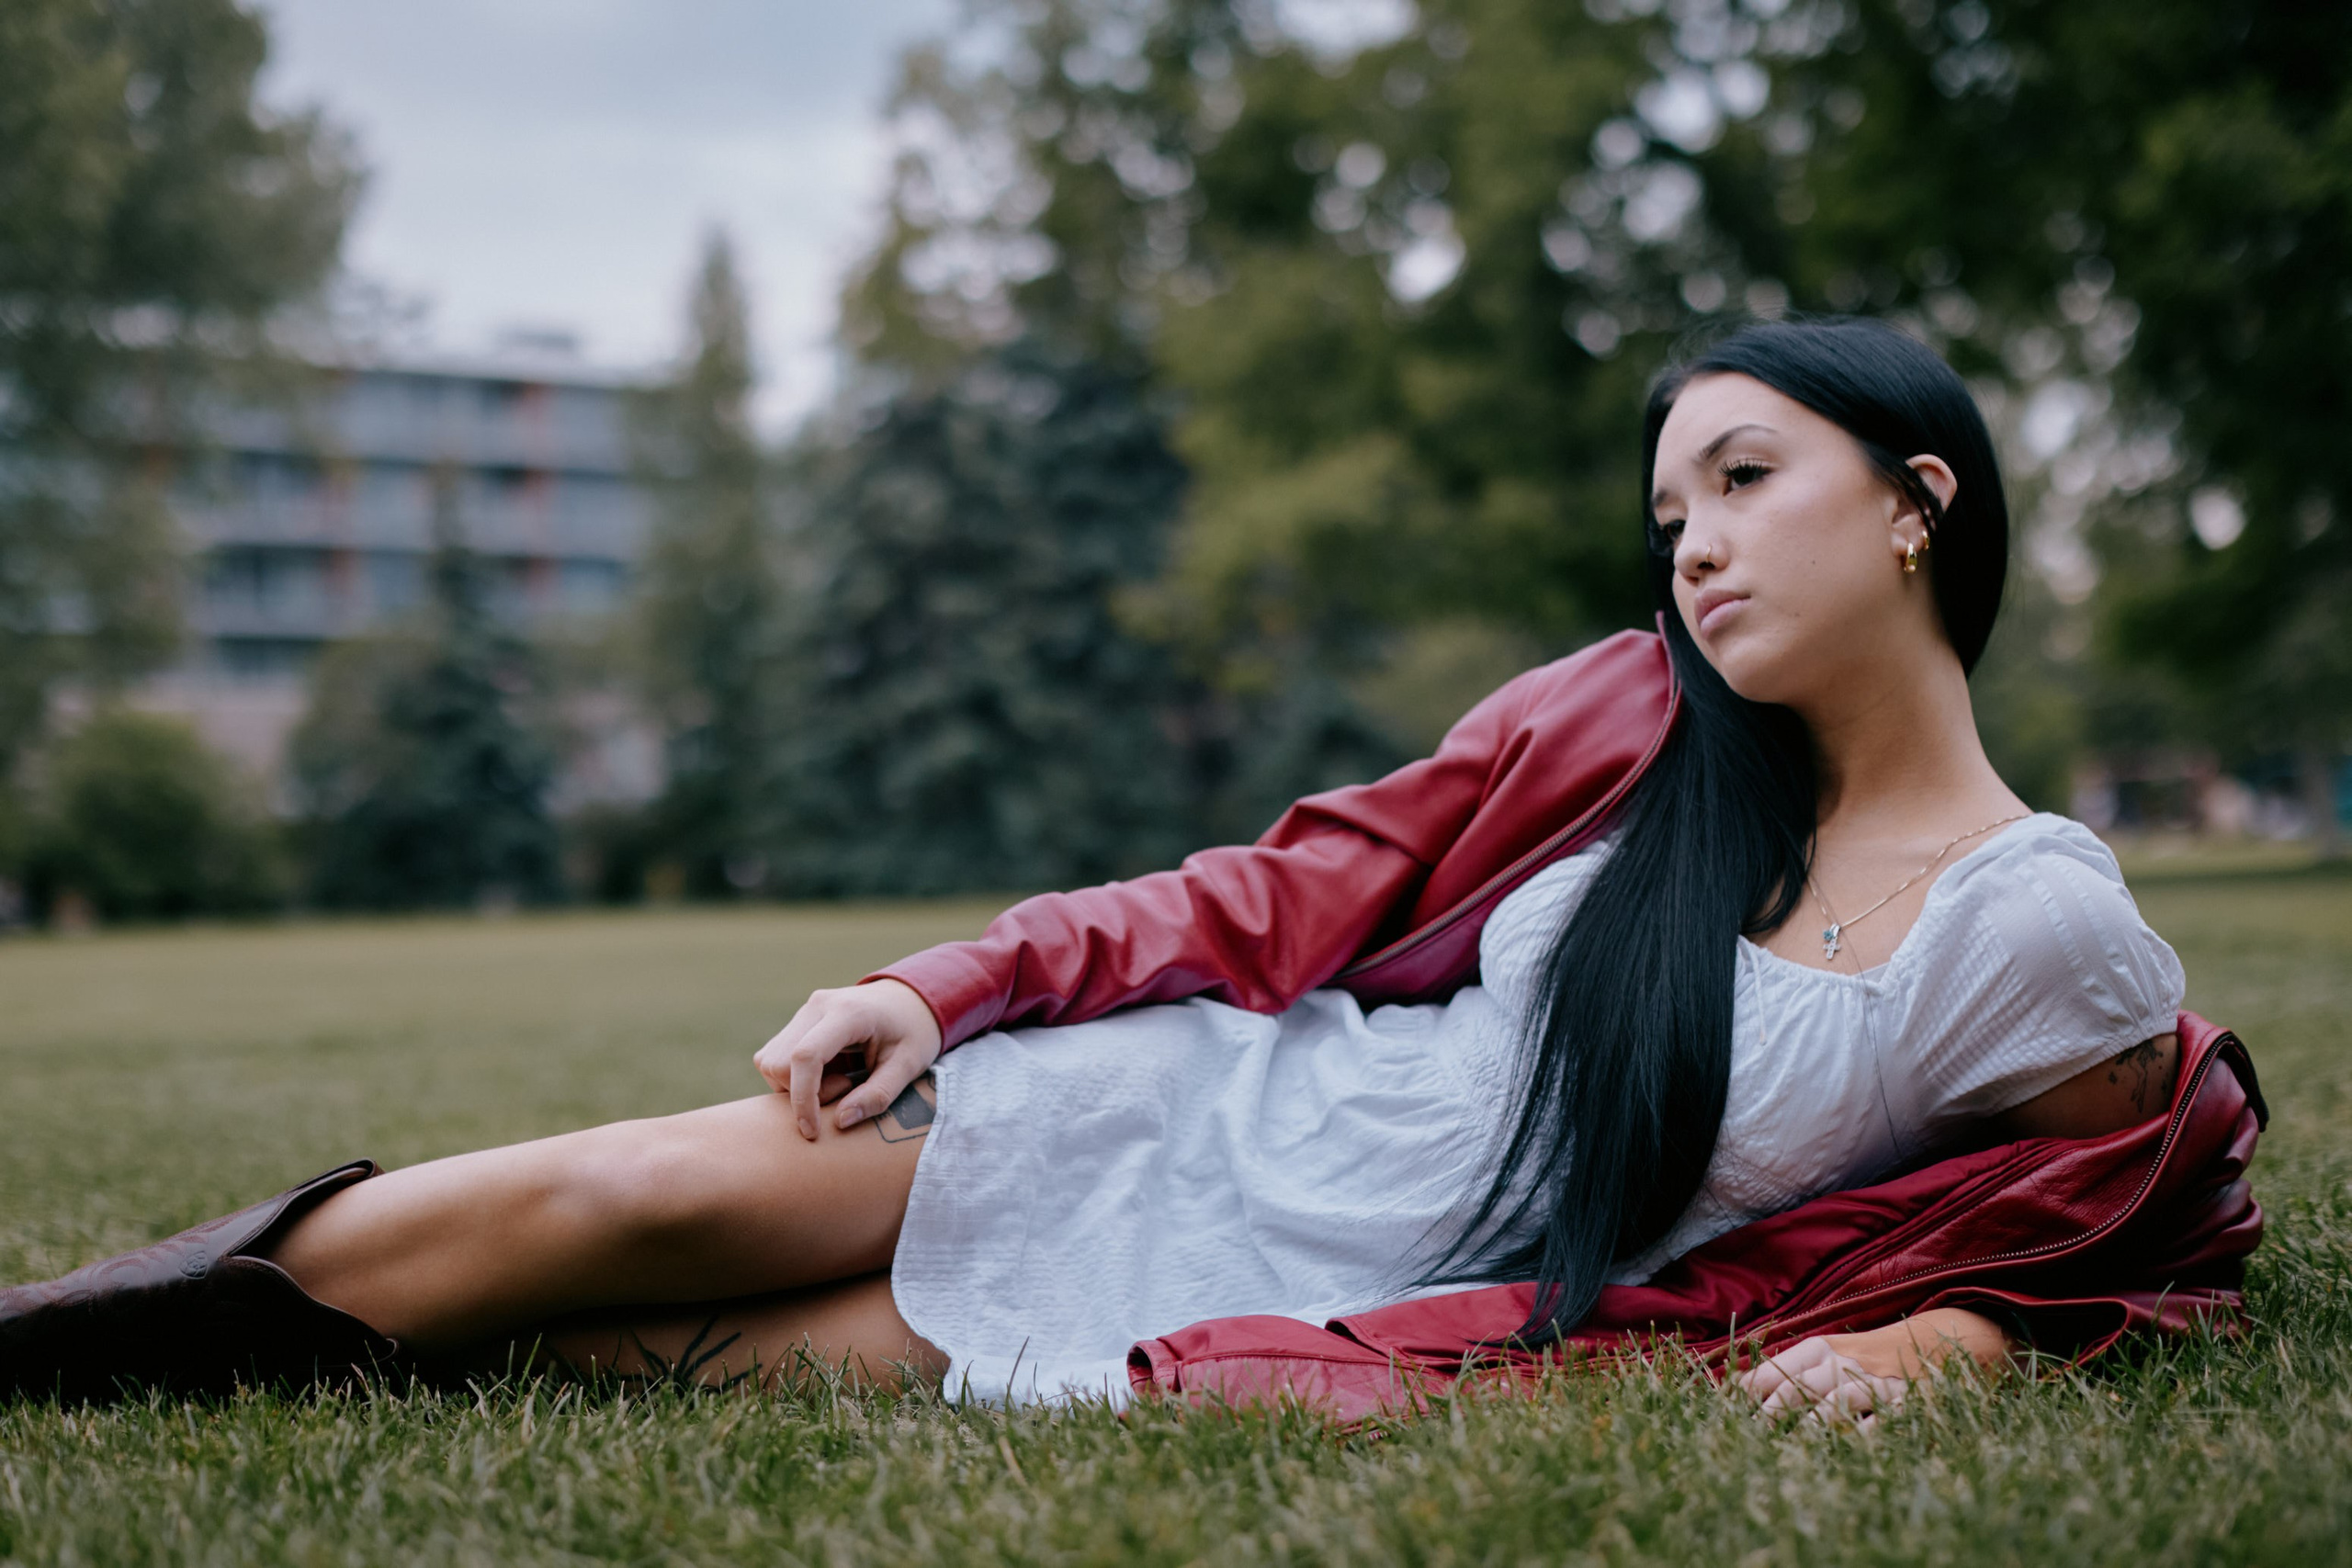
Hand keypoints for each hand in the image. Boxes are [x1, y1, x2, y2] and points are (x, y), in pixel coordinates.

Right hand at [754, 979, 944, 1140]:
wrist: (910, 1001)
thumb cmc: (914, 1033)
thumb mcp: (909, 1067)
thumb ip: (877, 1095)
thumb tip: (840, 1122)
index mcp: (849, 1013)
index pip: (806, 1056)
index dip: (802, 1099)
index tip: (813, 1131)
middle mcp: (818, 1006)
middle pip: (780, 1063)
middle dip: (804, 1093)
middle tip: (846, 1087)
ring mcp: (805, 1011)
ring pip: (772, 1062)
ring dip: (798, 1086)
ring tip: (840, 1079)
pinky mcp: (798, 1021)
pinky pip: (776, 1058)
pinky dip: (795, 1077)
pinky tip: (829, 1072)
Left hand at [1731, 1308, 2011, 1425]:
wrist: (1945, 1340)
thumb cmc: (1870, 1356)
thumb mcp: (1827, 1353)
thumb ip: (1782, 1369)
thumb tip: (1731, 1388)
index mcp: (1820, 1349)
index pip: (1774, 1370)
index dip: (1748, 1394)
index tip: (1726, 1416)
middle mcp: (1845, 1363)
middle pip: (1798, 1387)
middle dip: (1771, 1412)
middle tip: (1751, 1438)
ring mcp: (1878, 1384)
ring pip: (1836, 1403)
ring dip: (1810, 1427)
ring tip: (1789, 1449)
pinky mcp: (1908, 1405)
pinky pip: (1880, 1424)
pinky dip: (1860, 1439)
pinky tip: (1842, 1454)